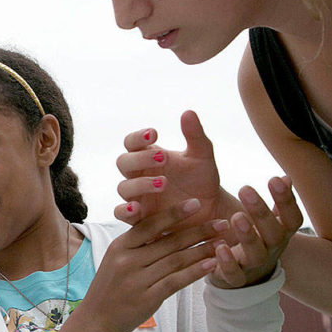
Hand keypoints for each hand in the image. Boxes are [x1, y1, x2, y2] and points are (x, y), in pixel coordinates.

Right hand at [61, 198, 219, 331]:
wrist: (95, 320)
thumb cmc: (109, 288)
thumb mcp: (116, 259)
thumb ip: (137, 245)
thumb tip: (167, 228)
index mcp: (120, 246)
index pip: (150, 225)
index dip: (174, 213)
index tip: (197, 203)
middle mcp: (128, 260)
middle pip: (169, 241)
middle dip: (199, 231)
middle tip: (222, 223)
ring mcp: (137, 280)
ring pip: (176, 260)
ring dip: (202, 250)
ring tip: (223, 242)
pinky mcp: (147, 298)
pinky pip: (175, 281)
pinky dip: (194, 272)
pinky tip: (211, 265)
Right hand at [114, 110, 237, 226]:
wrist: (210, 211)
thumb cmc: (203, 180)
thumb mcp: (203, 157)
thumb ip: (195, 136)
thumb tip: (188, 112)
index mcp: (148, 157)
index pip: (131, 142)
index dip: (138, 137)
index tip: (155, 133)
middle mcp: (138, 176)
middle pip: (123, 163)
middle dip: (140, 160)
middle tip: (163, 158)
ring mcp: (136, 197)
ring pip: (123, 188)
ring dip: (141, 184)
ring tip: (164, 183)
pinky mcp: (138, 218)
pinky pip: (121, 214)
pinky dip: (126, 210)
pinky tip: (138, 208)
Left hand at [207, 177, 302, 288]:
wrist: (248, 277)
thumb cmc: (258, 240)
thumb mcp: (269, 221)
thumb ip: (276, 203)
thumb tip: (285, 177)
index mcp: (280, 233)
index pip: (291, 218)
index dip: (286, 200)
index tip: (274, 179)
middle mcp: (271, 250)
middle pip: (274, 234)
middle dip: (262, 212)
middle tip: (245, 189)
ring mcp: (254, 266)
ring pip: (256, 255)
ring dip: (248, 236)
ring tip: (236, 216)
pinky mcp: (235, 279)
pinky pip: (234, 275)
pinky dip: (227, 263)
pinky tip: (219, 247)